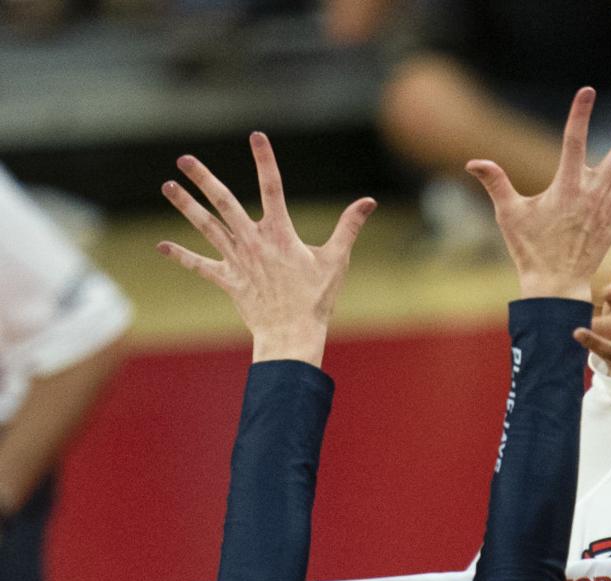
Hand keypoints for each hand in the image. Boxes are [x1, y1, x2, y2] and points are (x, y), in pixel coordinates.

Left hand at [157, 132, 375, 365]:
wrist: (292, 334)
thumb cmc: (316, 299)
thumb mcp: (337, 260)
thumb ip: (349, 227)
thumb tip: (369, 202)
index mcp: (280, 234)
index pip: (272, 187)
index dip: (265, 160)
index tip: (256, 136)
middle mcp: (253, 242)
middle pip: (224, 203)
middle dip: (204, 179)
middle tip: (184, 159)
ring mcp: (237, 261)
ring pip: (207, 227)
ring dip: (186, 206)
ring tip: (168, 186)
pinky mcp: (228, 281)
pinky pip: (201, 266)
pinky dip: (181, 256)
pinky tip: (162, 246)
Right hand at [466, 87, 610, 300]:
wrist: (555, 286)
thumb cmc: (530, 250)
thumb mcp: (508, 215)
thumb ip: (495, 183)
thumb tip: (472, 162)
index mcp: (566, 187)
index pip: (573, 141)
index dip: (580, 115)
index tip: (588, 91)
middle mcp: (593, 194)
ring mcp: (609, 209)